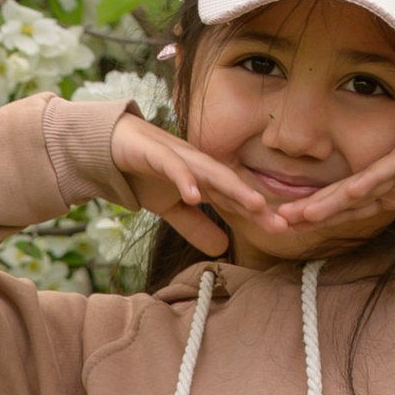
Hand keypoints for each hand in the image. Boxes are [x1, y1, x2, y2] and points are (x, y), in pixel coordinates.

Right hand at [109, 107, 273, 259]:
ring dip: (234, 188)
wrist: (112, 144)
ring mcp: (181, 158)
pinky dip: (185, 179)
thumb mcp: (172, 208)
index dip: (257, 216)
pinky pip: (174, 166)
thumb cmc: (146, 173)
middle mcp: (200, 167)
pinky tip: (195, 194)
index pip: (234, 200)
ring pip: (212, 173)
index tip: (283, 231)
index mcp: (205, 180)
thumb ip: (196, 226)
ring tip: (255, 205)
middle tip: (281, 223)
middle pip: (232, 187)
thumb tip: (223, 250)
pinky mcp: (157, 153)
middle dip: (256, 204)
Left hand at [268, 100, 394, 276]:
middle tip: (273, 223)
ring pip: (355, 187)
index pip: (348, 211)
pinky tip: (347, 193)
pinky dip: (367, 183)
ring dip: (328, 201)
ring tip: (298, 214)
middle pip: (340, 200)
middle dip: (309, 212)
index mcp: (389, 192)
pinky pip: (386, 171)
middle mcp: (385, 179)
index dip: (321, 222)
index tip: (290, 233)